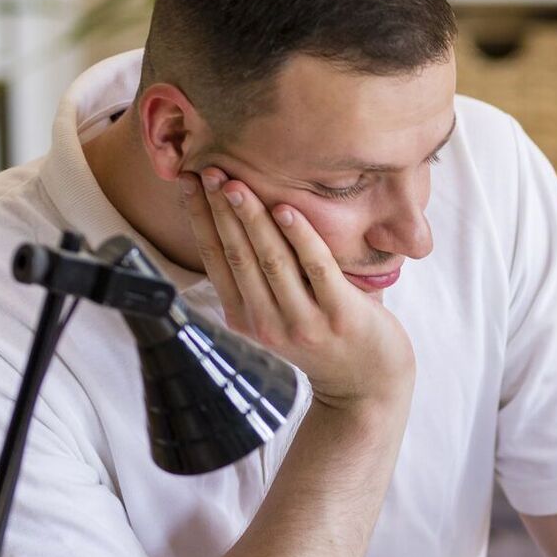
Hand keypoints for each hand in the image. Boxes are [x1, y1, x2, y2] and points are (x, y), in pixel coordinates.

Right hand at [181, 168, 413, 411]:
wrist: (367, 386)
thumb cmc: (325, 337)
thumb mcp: (280, 314)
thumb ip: (261, 278)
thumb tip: (239, 218)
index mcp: (247, 318)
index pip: (215, 259)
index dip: (199, 218)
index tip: (188, 181)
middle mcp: (268, 322)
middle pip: (237, 255)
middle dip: (219, 209)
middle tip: (207, 169)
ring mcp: (304, 321)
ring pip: (270, 259)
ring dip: (250, 217)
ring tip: (236, 182)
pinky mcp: (340, 314)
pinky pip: (316, 268)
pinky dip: (300, 237)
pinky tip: (287, 208)